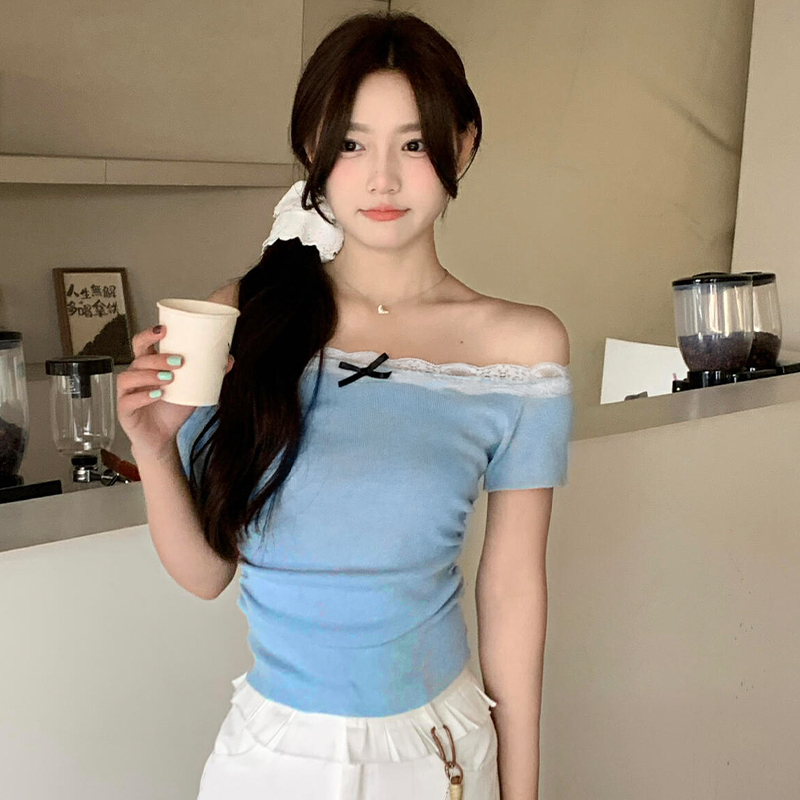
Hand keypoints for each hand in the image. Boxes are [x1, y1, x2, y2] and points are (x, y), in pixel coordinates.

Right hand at [116, 325, 233, 462]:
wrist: (163, 437)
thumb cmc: (173, 409)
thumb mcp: (193, 390)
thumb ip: (208, 374)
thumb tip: (229, 359)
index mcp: (149, 366)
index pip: (142, 344)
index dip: (149, 335)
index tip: (164, 329)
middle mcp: (135, 376)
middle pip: (138, 359)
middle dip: (158, 358)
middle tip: (179, 361)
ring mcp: (127, 393)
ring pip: (129, 377)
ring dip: (149, 375)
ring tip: (170, 379)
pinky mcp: (124, 411)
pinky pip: (128, 400)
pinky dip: (142, 396)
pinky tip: (157, 395)